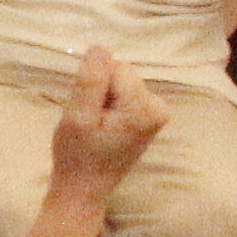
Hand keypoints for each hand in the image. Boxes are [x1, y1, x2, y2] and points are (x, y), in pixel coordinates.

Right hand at [46, 45, 164, 195]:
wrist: (84, 188)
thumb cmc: (77, 156)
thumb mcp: (77, 117)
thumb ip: (90, 81)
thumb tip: (100, 47)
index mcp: (146, 107)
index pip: (115, 68)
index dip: (93, 85)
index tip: (87, 112)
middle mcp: (159, 107)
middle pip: (121, 74)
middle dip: (100, 91)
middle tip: (89, 120)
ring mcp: (157, 112)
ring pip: (120, 83)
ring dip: (102, 99)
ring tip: (95, 126)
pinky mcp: (150, 117)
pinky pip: (124, 94)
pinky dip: (108, 106)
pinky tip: (102, 127)